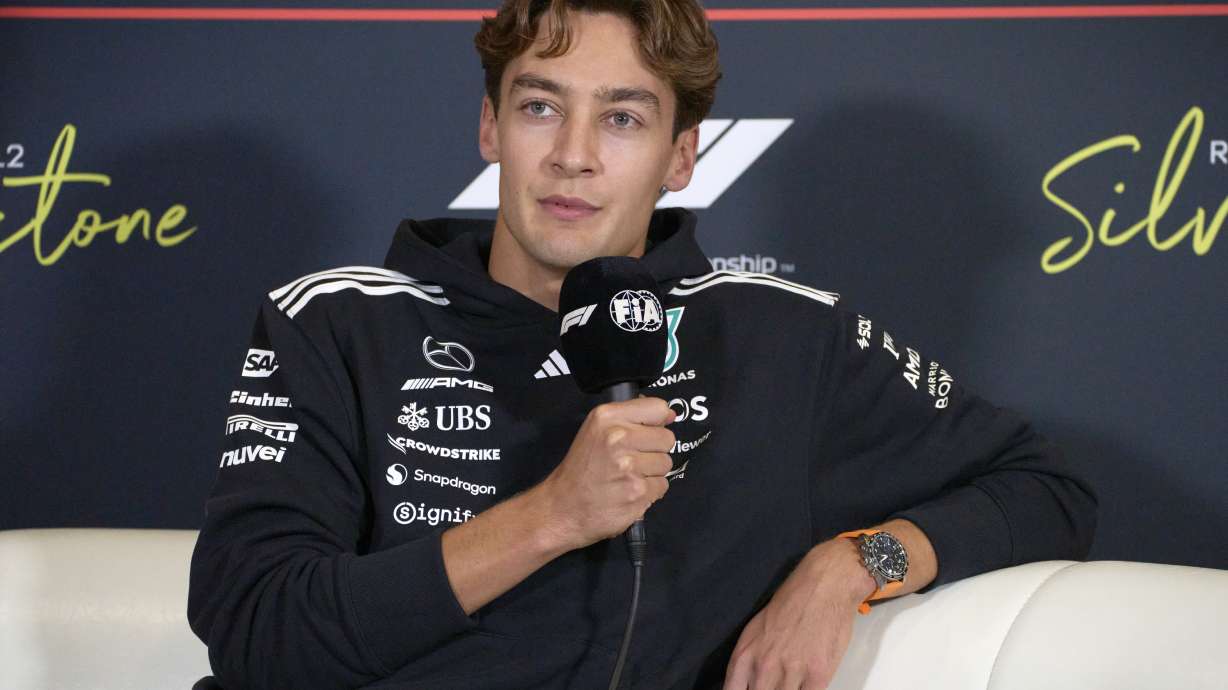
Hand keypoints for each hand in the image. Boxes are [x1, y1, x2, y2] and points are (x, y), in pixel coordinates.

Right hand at [537, 397, 675, 550]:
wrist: (562, 508)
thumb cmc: (581, 470)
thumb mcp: (596, 430)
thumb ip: (632, 418)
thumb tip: (670, 414)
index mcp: (607, 417)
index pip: (658, 408)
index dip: (655, 422)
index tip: (644, 433)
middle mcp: (618, 438)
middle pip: (667, 438)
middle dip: (654, 451)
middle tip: (630, 460)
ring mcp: (629, 466)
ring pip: (666, 463)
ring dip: (652, 473)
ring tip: (627, 477)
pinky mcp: (638, 492)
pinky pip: (662, 486)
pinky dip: (649, 492)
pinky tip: (628, 491)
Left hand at [723, 539, 874, 689]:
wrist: (823, 586)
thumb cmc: (792, 602)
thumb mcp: (757, 629)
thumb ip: (751, 659)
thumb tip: (749, 683)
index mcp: (745, 653)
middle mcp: (764, 666)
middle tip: (777, 682)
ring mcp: (790, 671)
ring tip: (794, 678)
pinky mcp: (817, 675)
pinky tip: (807, 684)